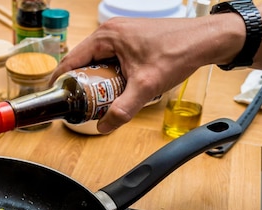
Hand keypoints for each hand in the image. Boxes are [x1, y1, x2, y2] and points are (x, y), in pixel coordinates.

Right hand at [52, 17, 211, 132]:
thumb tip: (104, 126)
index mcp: (107, 35)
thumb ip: (123, 109)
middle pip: (83, 62)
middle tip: (79, 104)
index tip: (55, 97)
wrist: (206, 40)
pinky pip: (111, 59)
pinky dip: (110, 75)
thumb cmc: (179, 51)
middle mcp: (111, 31)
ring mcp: (121, 35)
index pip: (71, 59)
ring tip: (98, 99)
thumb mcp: (146, 86)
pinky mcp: (131, 41)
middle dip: (80, 84)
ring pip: (98, 62)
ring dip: (97, 81)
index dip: (60, 80)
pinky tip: (118, 88)